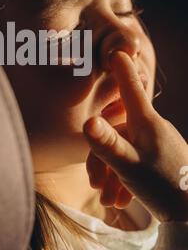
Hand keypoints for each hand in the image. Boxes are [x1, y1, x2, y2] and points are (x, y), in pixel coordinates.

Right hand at [84, 51, 187, 221]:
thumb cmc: (163, 186)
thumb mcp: (130, 166)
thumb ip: (107, 144)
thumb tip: (87, 121)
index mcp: (145, 121)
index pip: (130, 87)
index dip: (121, 68)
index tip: (117, 50)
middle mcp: (150, 128)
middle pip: (116, 128)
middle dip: (100, 155)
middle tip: (93, 182)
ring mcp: (154, 143)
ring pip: (122, 147)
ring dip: (110, 173)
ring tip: (106, 199)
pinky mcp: (156, 159)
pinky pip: (132, 160)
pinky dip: (121, 178)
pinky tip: (118, 200)